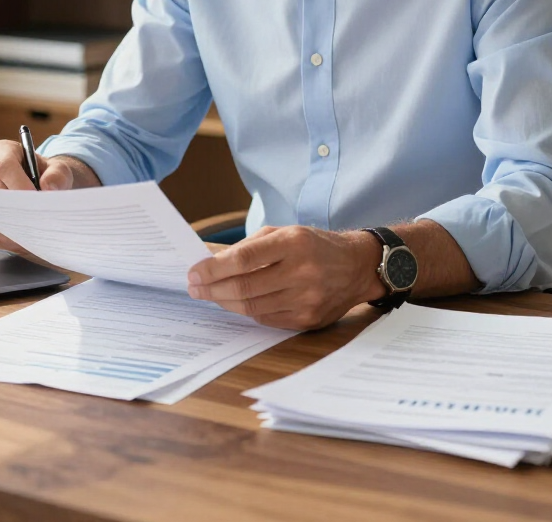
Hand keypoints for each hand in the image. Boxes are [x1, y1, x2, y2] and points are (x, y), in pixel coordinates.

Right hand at [0, 139, 77, 253]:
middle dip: (14, 209)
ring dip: (9, 229)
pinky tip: (23, 240)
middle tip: (35, 222)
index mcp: (1, 151)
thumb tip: (48, 187)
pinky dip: (4, 241)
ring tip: (32, 233)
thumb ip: (58, 174)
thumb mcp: (58, 169)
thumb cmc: (45, 174)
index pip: (3, 166)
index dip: (18, 184)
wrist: (38, 184)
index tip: (35, 198)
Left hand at [187, 225, 384, 329]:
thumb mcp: (285, 232)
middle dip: (212, 288)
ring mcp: (306, 298)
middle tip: (194, 287)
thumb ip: (250, 246)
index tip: (194, 271)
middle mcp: (301, 271)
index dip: (214, 268)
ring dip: (225, 302)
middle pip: (244, 286)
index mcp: (293, 243)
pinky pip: (266, 319)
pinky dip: (247, 311)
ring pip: (252, 306)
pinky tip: (236, 303)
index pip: (244, 258)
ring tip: (210, 294)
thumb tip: (212, 259)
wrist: (357, 267)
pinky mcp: (308, 319)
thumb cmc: (315, 245)